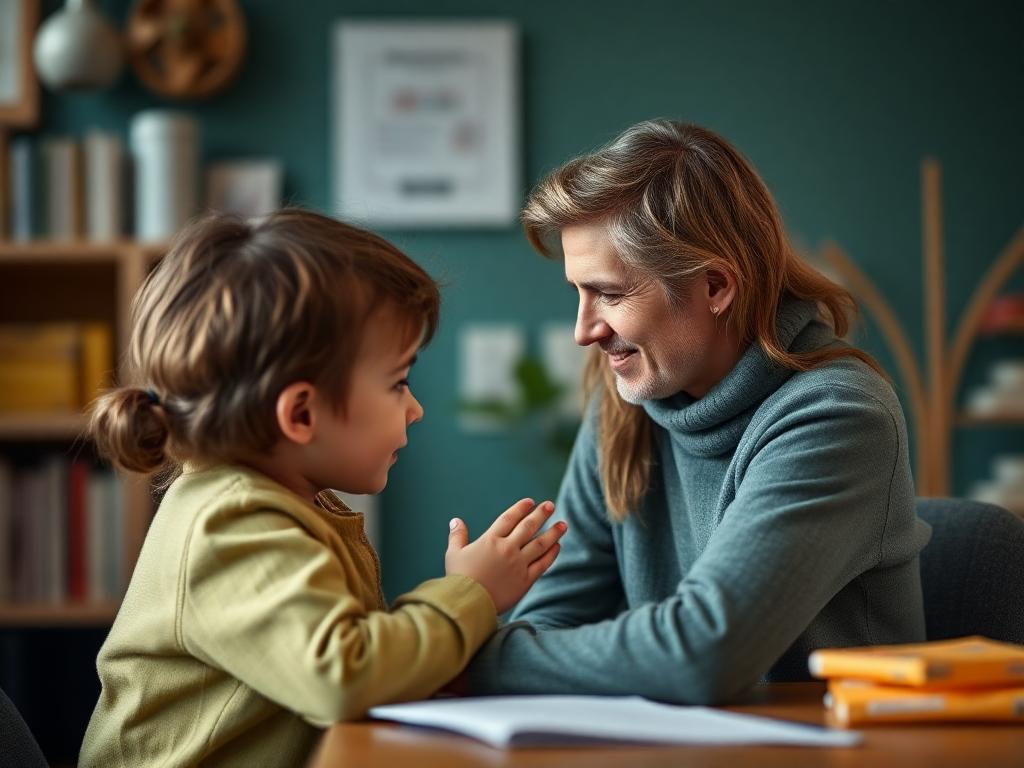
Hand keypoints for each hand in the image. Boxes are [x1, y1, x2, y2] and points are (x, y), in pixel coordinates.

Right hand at [445, 498, 565, 613]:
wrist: (469, 604)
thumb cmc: (459, 579)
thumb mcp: (454, 554)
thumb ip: (457, 535)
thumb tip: (455, 520)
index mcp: (490, 540)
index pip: (509, 518)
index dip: (520, 508)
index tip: (530, 502)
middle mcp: (507, 549)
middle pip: (528, 527)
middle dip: (541, 514)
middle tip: (550, 505)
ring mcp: (518, 564)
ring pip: (540, 544)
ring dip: (553, 533)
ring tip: (563, 524)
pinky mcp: (525, 580)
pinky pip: (542, 564)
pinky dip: (551, 555)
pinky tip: (557, 546)